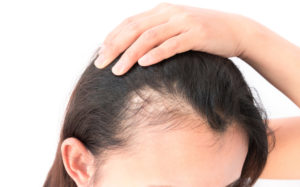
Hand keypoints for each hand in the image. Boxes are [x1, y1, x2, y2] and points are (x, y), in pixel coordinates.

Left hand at [94, 2, 250, 74]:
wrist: (236, 30)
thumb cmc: (203, 34)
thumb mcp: (176, 29)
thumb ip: (157, 33)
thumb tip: (137, 51)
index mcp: (161, 11)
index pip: (129, 23)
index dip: (112, 38)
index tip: (100, 55)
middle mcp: (169, 13)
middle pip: (134, 29)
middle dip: (114, 47)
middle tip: (100, 64)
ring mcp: (183, 22)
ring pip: (150, 37)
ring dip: (131, 54)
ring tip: (117, 71)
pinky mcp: (197, 34)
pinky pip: (172, 44)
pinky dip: (156, 54)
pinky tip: (144, 64)